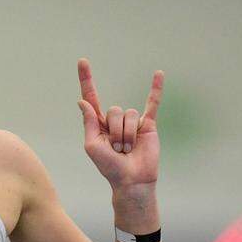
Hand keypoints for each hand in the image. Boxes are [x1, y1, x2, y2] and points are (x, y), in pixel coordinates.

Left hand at [75, 58, 163, 190]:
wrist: (131, 180)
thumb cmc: (109, 167)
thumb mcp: (92, 146)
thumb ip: (89, 122)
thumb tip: (82, 101)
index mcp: (98, 123)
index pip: (91, 97)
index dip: (86, 80)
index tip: (82, 61)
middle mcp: (115, 120)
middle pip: (113, 111)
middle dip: (115, 132)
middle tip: (117, 149)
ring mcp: (132, 121)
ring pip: (129, 115)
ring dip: (128, 135)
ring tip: (128, 149)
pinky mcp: (148, 124)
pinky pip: (152, 103)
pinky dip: (156, 89)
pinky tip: (158, 74)